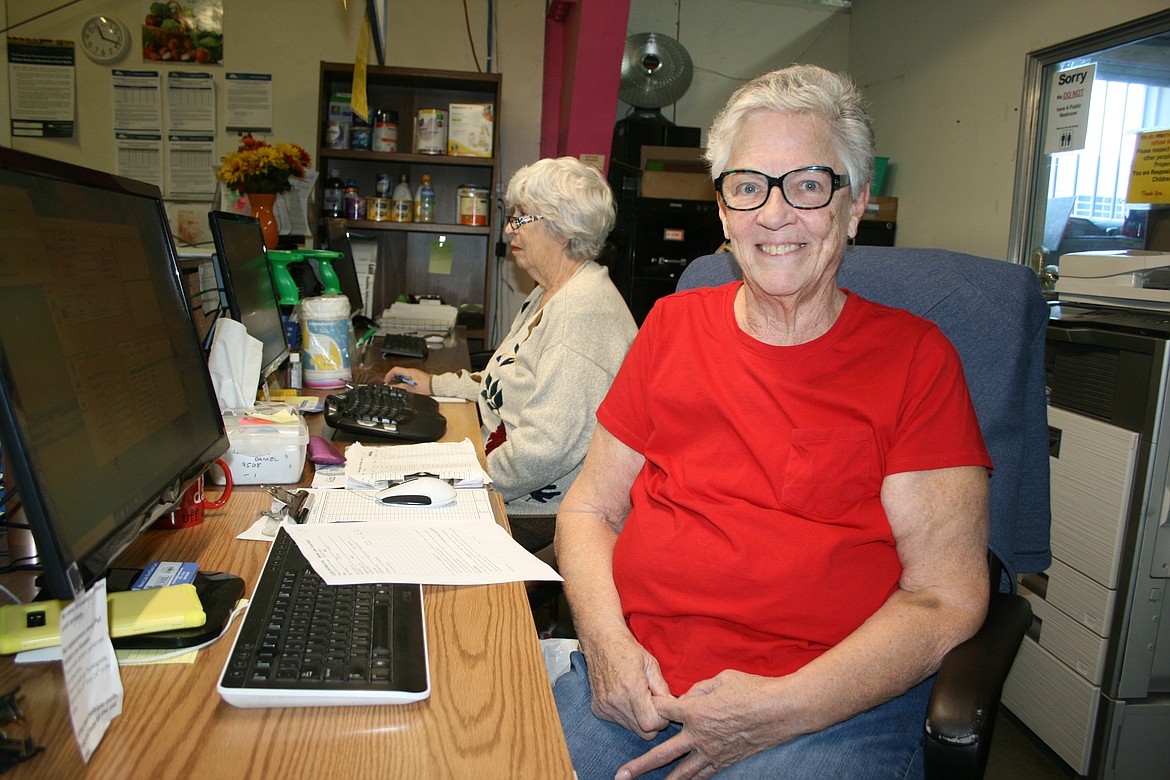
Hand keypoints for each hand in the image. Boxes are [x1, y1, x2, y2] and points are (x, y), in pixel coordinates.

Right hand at [384, 366, 430, 393]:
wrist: (436, 386)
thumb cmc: (427, 387)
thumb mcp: (411, 389)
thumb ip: (401, 387)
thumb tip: (393, 387)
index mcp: (409, 372)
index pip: (395, 370)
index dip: (388, 375)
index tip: (386, 381)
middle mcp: (411, 371)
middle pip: (398, 372)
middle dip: (392, 378)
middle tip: (389, 384)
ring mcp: (414, 373)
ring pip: (402, 375)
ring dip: (397, 380)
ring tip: (396, 386)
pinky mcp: (416, 376)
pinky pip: (406, 377)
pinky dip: (402, 380)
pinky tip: (403, 386)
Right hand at [584, 634, 671, 739]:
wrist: (600, 641)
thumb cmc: (627, 649)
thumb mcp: (651, 664)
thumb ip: (662, 688)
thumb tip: (673, 706)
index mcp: (631, 689)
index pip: (651, 724)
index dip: (662, 720)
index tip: (662, 707)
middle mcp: (616, 702)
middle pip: (643, 732)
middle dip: (653, 722)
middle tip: (653, 704)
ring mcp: (605, 707)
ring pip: (632, 729)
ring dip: (639, 718)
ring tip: (638, 698)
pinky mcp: (598, 710)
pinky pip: (619, 722)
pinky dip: (626, 715)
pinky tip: (625, 698)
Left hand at [618, 670, 789, 779]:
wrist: (782, 710)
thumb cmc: (753, 689)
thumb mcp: (721, 678)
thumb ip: (698, 688)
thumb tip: (687, 697)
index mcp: (695, 711)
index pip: (662, 711)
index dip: (653, 707)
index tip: (646, 704)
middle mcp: (699, 736)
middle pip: (661, 752)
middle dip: (640, 765)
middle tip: (620, 775)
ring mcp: (712, 752)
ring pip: (681, 772)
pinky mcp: (725, 761)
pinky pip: (703, 774)